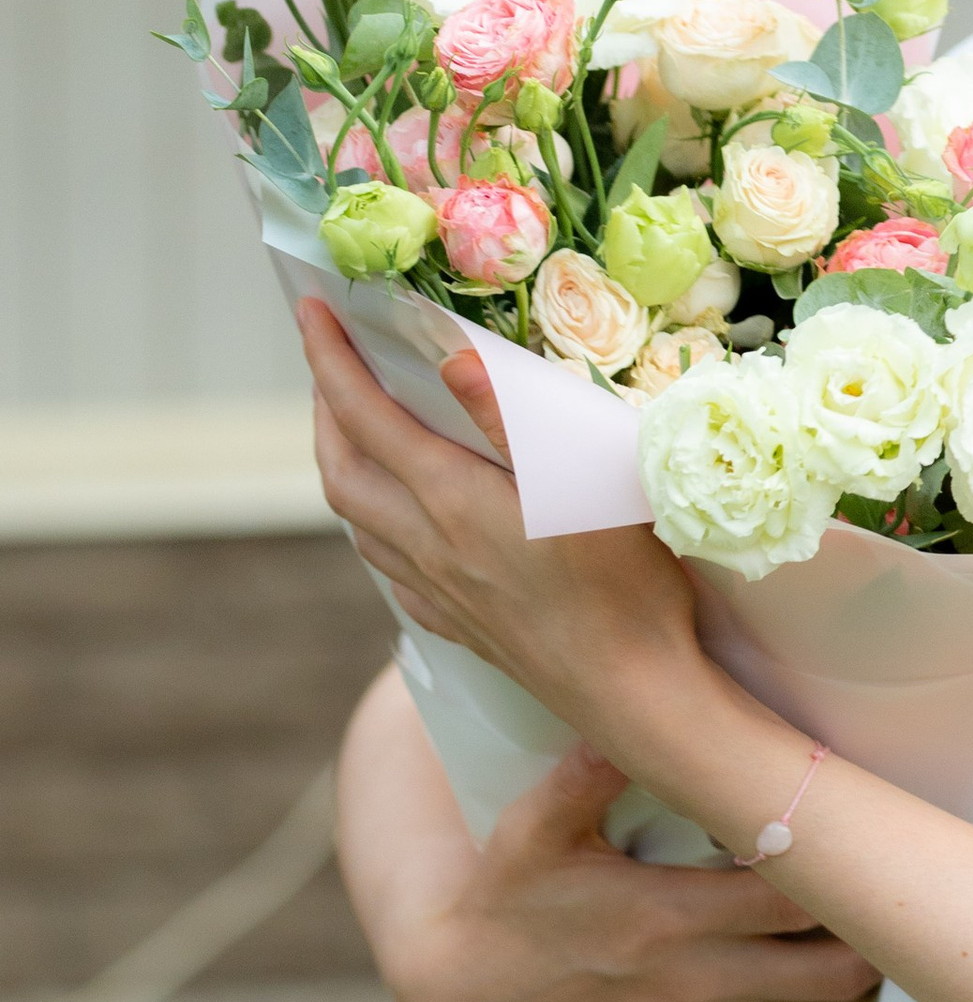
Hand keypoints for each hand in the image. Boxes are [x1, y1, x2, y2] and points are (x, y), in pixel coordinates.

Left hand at [298, 297, 695, 739]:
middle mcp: (428, 546)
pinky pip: (393, 570)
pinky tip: (399, 528)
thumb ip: (511, 419)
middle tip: (330, 365)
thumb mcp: (580, 482)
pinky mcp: (463, 626)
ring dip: (342, 467)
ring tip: (354, 434)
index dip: (331, 360)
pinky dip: (376, 530)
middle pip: (342, 472)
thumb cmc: (624, 583)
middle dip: (324, 412)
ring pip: (359, 523)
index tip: (308, 310)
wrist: (634, 692)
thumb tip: (450, 359)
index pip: (367, 416)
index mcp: (450, 501)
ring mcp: (441, 592)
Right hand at [338, 667, 879, 1001]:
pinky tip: (838, 972)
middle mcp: (696, 977)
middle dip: (874, 925)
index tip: (861, 819)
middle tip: (889, 869)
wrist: (469, 1001)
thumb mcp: (529, 830)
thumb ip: (581, 776)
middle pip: (831, 968)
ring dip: (862, 974)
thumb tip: (625, 711)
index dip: (836, 862)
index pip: (788, 894)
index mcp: (664, 916)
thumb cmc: (507, 901)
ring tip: (876, 914)